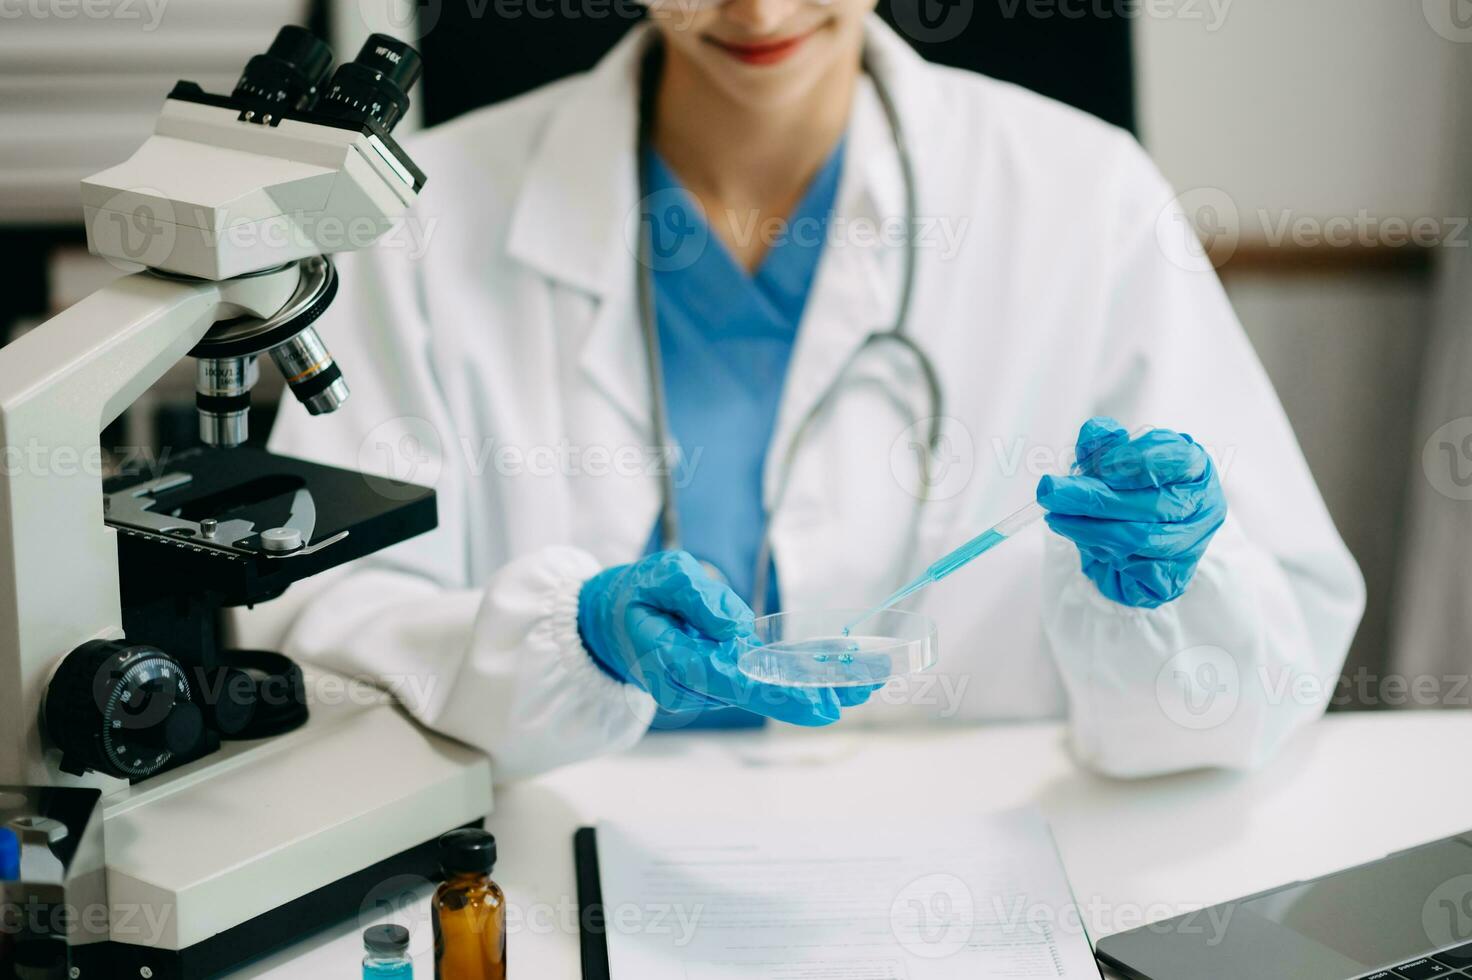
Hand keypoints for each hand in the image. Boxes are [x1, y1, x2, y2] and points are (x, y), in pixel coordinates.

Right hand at [577, 551, 872, 723]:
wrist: (609, 623)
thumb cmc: (637, 593)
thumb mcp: (662, 574)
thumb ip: (698, 597)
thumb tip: (738, 628)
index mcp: (669, 659)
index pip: (732, 679)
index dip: (780, 693)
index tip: (822, 701)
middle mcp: (687, 686)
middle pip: (755, 695)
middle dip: (811, 695)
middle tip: (863, 692)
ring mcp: (700, 691)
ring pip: (760, 691)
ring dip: (809, 685)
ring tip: (862, 678)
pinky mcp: (714, 685)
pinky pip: (757, 684)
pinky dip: (793, 679)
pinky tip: (833, 674)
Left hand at [1036, 417, 1226, 607]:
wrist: (1139, 542)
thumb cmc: (1131, 491)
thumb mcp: (1116, 460)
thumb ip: (1104, 444)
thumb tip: (1094, 432)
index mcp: (1195, 468)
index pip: (1176, 460)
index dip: (1138, 462)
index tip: (1102, 466)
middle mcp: (1202, 506)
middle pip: (1151, 504)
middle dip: (1095, 498)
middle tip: (1052, 492)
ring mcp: (1192, 544)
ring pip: (1140, 538)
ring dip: (1090, 528)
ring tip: (1056, 517)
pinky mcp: (1174, 576)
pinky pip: (1134, 567)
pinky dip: (1100, 551)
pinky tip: (1079, 538)